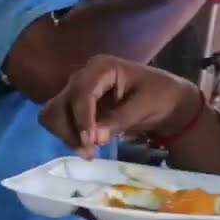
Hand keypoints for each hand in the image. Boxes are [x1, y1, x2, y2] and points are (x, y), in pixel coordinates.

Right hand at [40, 54, 202, 157]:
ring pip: (53, 114)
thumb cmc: (160, 97)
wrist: (166, 102)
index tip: (89, 142)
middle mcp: (82, 76)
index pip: (81, 92)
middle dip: (70, 130)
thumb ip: (119, 121)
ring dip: (65, 135)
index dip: (82, 118)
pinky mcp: (74, 106)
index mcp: (101, 67)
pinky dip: (67, 136)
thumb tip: (93, 139)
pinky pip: (59, 122)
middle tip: (89, 152)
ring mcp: (76, 91)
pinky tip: (85, 146)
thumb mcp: (145, 107)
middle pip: (60, 104)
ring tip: (88, 152)